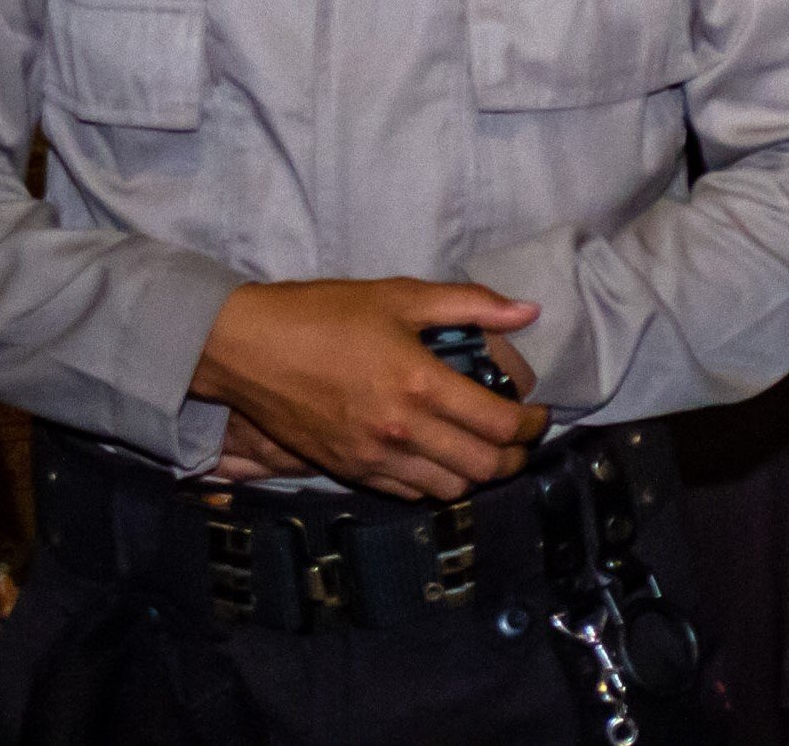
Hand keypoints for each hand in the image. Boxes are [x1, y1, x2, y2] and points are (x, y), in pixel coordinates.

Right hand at [188, 279, 546, 500]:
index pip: (498, 425)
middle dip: (515, 456)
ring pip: (447, 490)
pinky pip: (407, 493)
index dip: (531, 424)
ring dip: (477, 474)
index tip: (540, 413)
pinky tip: (440, 457)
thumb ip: (470, 305)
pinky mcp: (346, 470)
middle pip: (481, 468)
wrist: (248, 348)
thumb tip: (527, 311)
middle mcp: (401, 431)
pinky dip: (435, 482)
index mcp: (420, 385)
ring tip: (486, 449)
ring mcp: (372, 458)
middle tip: (523, 437)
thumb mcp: (401, 295)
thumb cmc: (325, 314)